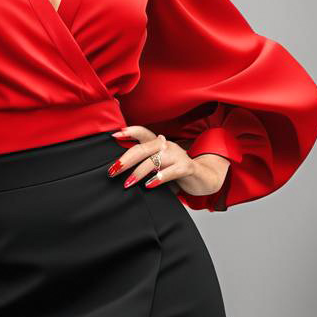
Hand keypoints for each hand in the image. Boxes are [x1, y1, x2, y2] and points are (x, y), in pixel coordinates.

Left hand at [108, 125, 229, 198]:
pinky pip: (171, 172)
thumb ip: (144, 163)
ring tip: (127, 183)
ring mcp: (177, 155)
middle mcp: (166, 145)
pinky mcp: (187, 167)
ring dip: (138, 172)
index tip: (114, 135)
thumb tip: (120, 169)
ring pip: (154, 161)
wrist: (202, 177)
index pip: (142, 132)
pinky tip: (149, 185)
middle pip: (143, 148)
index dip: (129, 132)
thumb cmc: (175, 171)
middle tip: (113, 171)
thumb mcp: (159, 165)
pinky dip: (159, 178)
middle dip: (126, 159)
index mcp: (158, 143)